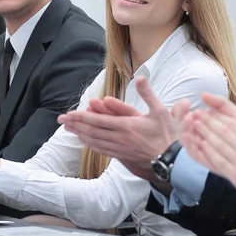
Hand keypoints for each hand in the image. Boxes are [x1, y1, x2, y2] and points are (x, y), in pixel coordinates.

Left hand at [58, 76, 189, 162]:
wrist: (174, 158)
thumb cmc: (167, 134)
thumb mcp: (160, 110)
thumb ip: (148, 93)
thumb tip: (140, 77)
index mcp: (127, 126)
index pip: (98, 120)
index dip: (82, 117)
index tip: (69, 114)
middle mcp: (120, 138)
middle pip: (92, 131)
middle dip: (75, 125)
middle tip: (61, 121)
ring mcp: (120, 148)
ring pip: (95, 141)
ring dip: (80, 135)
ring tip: (69, 130)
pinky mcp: (123, 156)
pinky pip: (103, 150)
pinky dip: (91, 145)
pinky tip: (85, 142)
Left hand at [181, 94, 235, 218]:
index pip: (234, 125)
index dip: (219, 116)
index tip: (208, 111)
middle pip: (223, 132)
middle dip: (207, 122)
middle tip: (195, 115)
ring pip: (218, 145)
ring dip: (204, 134)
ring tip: (193, 126)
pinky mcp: (235, 175)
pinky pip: (218, 161)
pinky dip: (208, 152)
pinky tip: (200, 145)